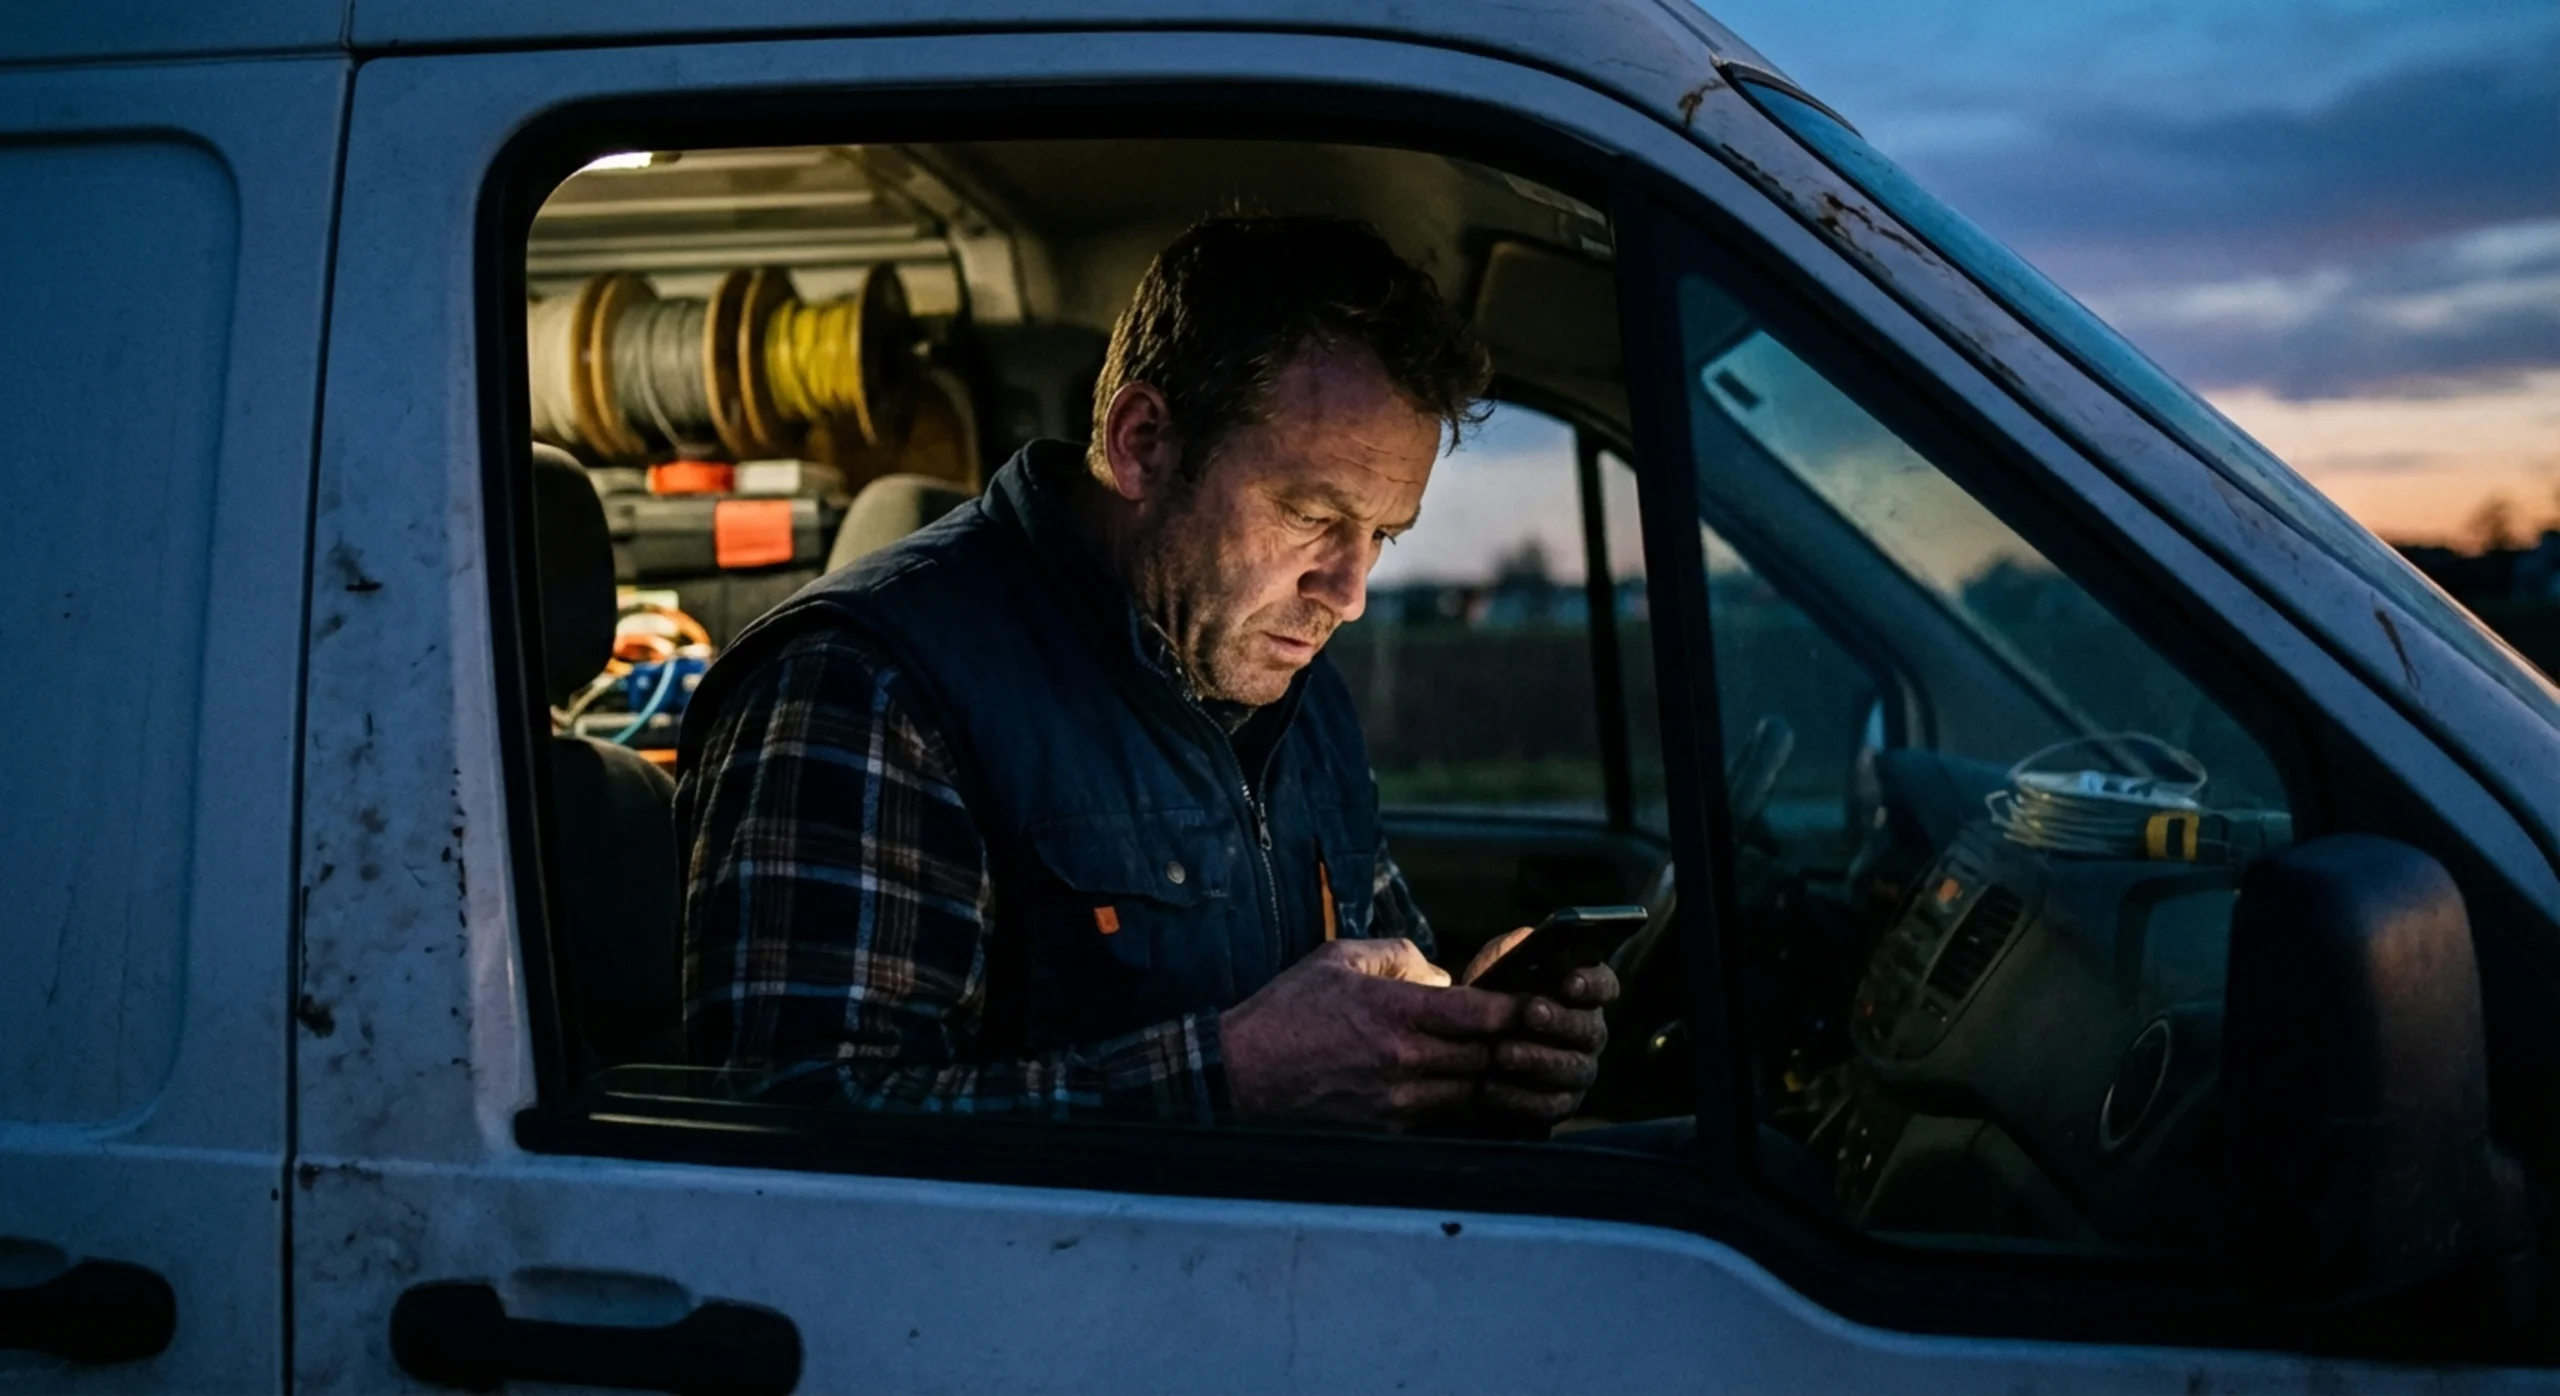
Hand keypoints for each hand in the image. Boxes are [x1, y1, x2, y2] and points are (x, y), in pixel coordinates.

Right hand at [1221, 938, 1521, 1131]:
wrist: (1242, 1072)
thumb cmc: (1287, 1011)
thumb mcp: (1339, 958)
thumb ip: (1398, 958)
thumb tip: (1440, 975)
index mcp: (1396, 1013)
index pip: (1480, 1014)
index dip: (1518, 1010)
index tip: (1540, 1004)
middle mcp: (1404, 1061)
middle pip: (1487, 1057)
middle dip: (1516, 1045)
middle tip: (1540, 1034)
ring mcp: (1397, 1101)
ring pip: (1471, 1091)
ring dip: (1493, 1077)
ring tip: (1512, 1061)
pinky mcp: (1387, 1129)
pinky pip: (1442, 1114)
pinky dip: (1461, 1100)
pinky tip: (1468, 1086)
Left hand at [1461, 927, 1619, 1128]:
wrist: (1464, 1040)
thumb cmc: (1491, 993)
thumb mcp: (1497, 965)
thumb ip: (1514, 950)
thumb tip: (1528, 939)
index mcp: (1584, 994)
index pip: (1605, 986)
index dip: (1591, 985)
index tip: (1568, 981)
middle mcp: (1589, 1033)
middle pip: (1590, 1030)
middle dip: (1561, 1021)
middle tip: (1529, 1013)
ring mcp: (1577, 1071)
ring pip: (1572, 1070)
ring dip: (1538, 1061)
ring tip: (1502, 1053)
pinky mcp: (1557, 1104)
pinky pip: (1549, 1107)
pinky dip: (1519, 1099)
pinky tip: (1489, 1087)